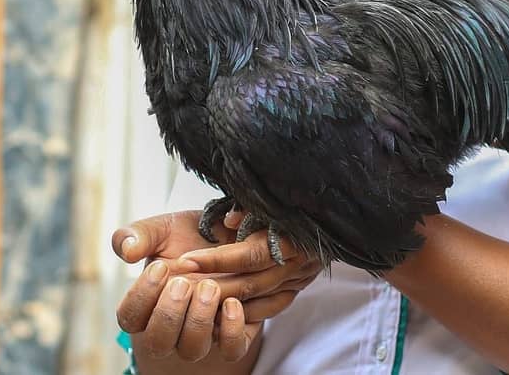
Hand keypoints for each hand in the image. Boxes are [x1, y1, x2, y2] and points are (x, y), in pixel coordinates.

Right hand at [113, 210, 255, 361]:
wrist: (230, 237)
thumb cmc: (189, 237)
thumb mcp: (163, 229)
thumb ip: (139, 235)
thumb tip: (127, 251)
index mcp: (147, 304)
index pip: (129, 318)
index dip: (141, 297)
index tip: (160, 267)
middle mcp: (172, 327)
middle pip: (158, 343)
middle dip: (168, 314)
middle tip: (184, 282)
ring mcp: (201, 334)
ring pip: (192, 350)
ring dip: (199, 321)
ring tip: (211, 287)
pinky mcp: (233, 335)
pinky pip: (232, 350)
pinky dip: (232, 331)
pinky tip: (233, 303)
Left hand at [176, 211, 322, 321]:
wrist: (331, 213)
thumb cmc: (291, 199)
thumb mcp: (271, 195)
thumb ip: (247, 206)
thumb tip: (228, 221)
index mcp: (292, 236)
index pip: (249, 255)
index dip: (217, 259)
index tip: (186, 259)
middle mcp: (297, 263)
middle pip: (249, 283)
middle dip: (211, 284)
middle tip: (177, 284)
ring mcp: (298, 280)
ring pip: (255, 300)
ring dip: (221, 302)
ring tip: (188, 298)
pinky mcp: (297, 289)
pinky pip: (267, 309)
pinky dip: (242, 313)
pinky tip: (217, 310)